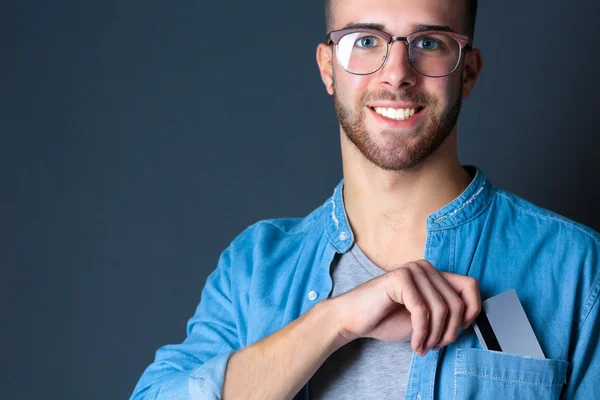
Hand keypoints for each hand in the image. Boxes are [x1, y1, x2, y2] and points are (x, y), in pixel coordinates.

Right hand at [330, 259, 480, 355]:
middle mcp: (425, 267)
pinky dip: (422, 334)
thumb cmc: (386, 318)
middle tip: (435, 346)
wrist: (353, 319)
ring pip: (441, 309)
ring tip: (424, 346)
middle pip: (456, 302)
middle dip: (449, 331)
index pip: (470, 286)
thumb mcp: (424, 318)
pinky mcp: (400, 279)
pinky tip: (416, 345)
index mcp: (433, 273)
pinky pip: (422, 312)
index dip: (472, 310)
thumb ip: (445, 313)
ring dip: (434, 336)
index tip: (459, 329)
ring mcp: (412, 270)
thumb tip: (469, 321)